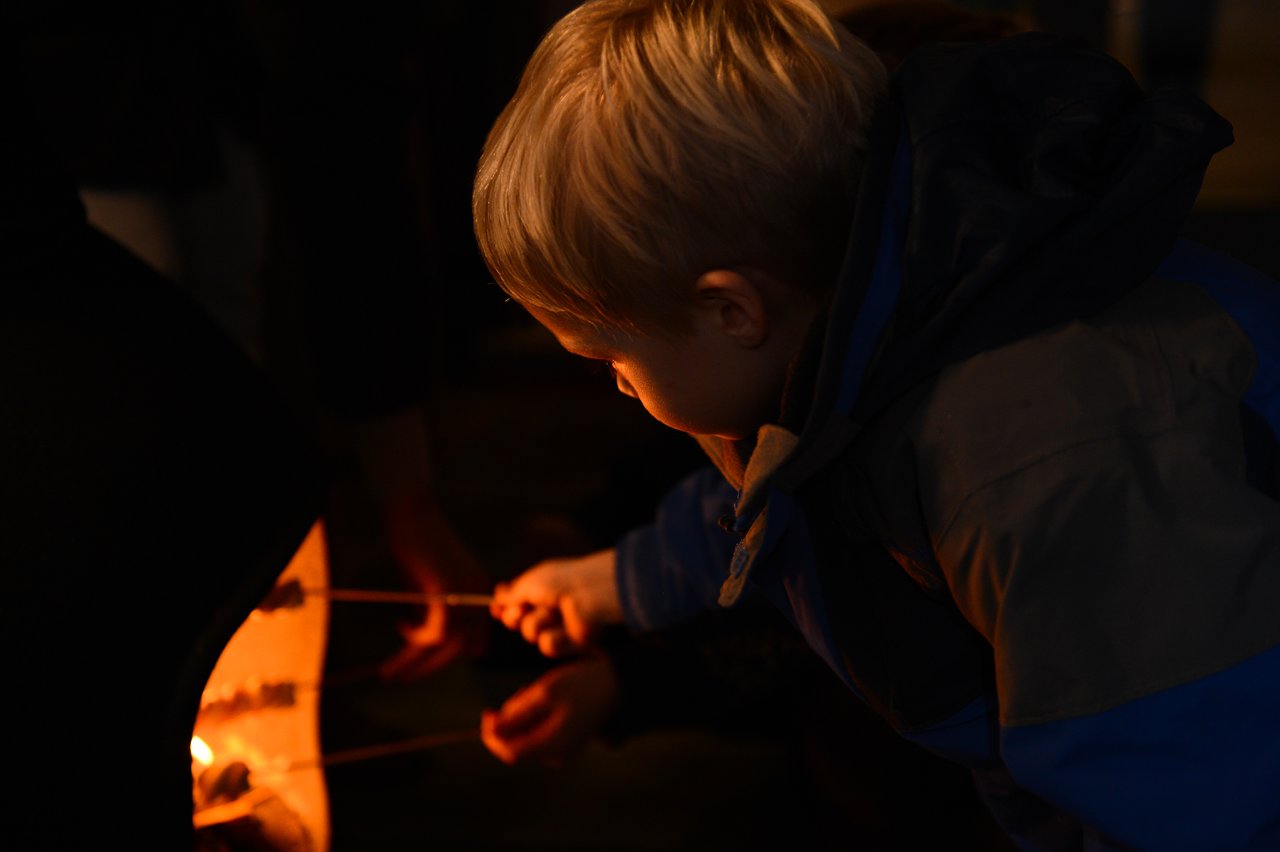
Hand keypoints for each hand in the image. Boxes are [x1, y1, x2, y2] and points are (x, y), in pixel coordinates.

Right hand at [378, 489, 490, 679]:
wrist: (411, 511)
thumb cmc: (415, 544)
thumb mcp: (427, 585)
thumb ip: (430, 611)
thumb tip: (423, 643)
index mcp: (478, 594)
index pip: (477, 639)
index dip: (452, 655)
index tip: (425, 663)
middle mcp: (479, 596)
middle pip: (463, 649)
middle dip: (429, 668)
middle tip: (400, 679)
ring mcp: (466, 594)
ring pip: (446, 645)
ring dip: (414, 662)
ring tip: (387, 672)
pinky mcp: (448, 592)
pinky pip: (435, 632)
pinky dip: (415, 636)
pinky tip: (400, 625)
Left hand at [481, 655, 619, 766]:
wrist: (617, 685)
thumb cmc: (581, 685)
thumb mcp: (544, 693)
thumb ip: (516, 714)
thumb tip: (491, 729)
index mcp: (552, 746)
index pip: (509, 752)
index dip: (492, 735)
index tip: (488, 712)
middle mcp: (556, 756)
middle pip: (517, 746)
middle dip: (510, 721)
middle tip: (522, 692)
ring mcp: (563, 751)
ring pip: (527, 740)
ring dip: (522, 718)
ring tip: (535, 692)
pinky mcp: (566, 743)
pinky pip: (540, 736)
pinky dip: (535, 719)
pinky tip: (545, 700)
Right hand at [490, 548, 621, 657]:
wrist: (590, 594)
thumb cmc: (561, 581)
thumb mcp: (529, 582)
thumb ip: (512, 593)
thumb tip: (498, 595)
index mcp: (541, 587)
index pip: (516, 599)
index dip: (504, 605)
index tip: (494, 607)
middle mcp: (548, 605)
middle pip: (517, 621)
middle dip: (514, 616)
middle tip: (520, 610)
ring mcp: (558, 624)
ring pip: (530, 633)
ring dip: (537, 622)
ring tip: (553, 611)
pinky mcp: (568, 640)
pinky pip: (547, 645)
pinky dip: (553, 635)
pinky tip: (564, 626)